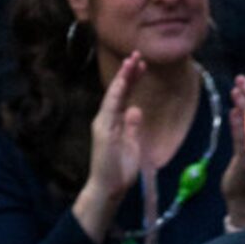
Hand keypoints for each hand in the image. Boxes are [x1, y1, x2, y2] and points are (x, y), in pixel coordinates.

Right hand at [74, 52, 146, 241]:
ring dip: (122, 78)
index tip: (141, 64)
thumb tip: (136, 110)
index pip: (125, 96)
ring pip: (113, 95)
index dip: (132, 79)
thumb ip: (133, 128)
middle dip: (128, 73)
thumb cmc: (120, 171)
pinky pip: (110, 109)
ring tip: (131, 62)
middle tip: (138, 54)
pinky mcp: (103, 131)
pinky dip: (115, 94)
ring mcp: (104, 124)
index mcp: (116, 122)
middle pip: (118, 91)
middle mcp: (108, 119)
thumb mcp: (133, 146)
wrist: (108, 189)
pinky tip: (122, 82)